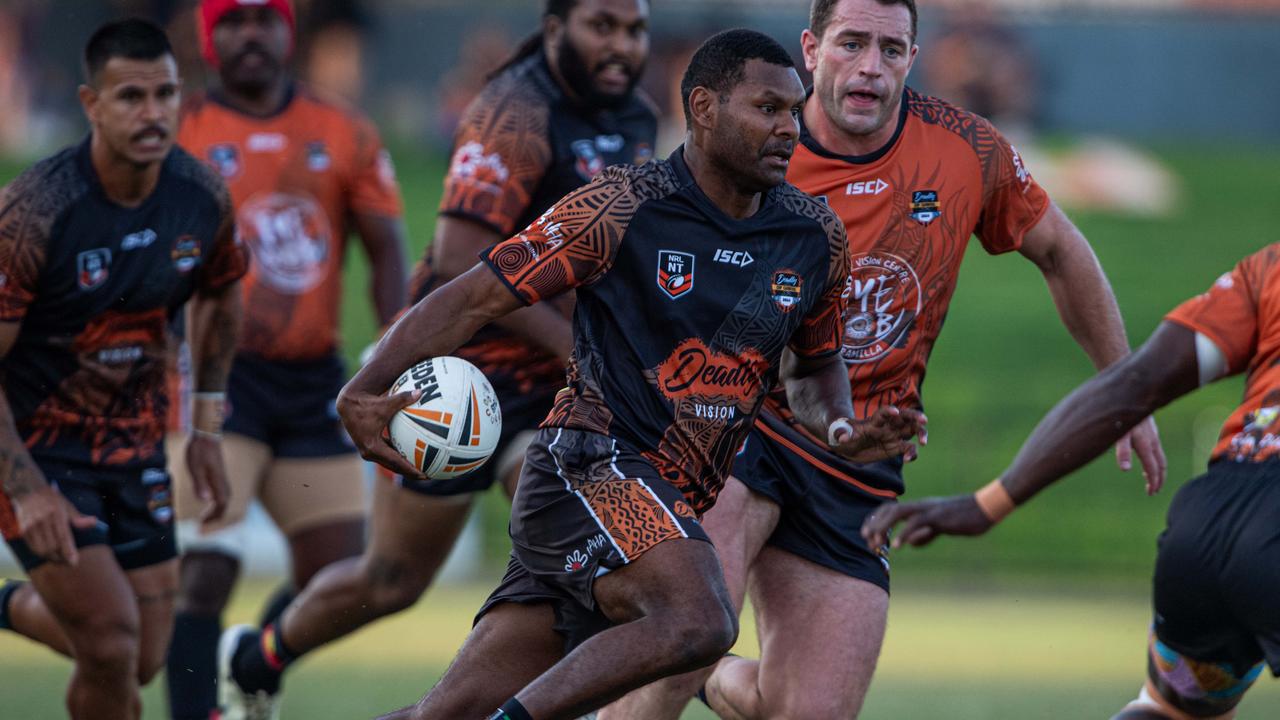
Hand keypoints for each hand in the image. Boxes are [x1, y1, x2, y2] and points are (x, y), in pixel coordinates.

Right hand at [14, 484, 97, 564]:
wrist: (28, 491)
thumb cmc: (52, 499)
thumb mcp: (67, 505)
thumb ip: (79, 518)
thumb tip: (94, 523)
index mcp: (56, 514)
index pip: (63, 537)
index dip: (69, 551)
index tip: (74, 562)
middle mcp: (42, 520)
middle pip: (53, 546)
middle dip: (61, 556)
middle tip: (68, 560)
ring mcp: (31, 526)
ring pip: (42, 550)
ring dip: (51, 556)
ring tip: (59, 557)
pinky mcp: (22, 530)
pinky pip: (33, 548)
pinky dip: (41, 552)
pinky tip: (48, 551)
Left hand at [186, 433, 229, 526]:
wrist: (206, 435)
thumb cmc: (199, 450)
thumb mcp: (195, 467)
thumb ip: (200, 484)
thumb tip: (206, 500)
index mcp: (218, 481)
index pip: (221, 503)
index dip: (214, 516)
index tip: (203, 524)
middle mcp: (222, 481)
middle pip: (224, 503)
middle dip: (215, 516)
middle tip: (201, 524)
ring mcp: (221, 477)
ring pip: (223, 498)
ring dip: (216, 509)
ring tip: (204, 516)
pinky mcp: (218, 474)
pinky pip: (221, 492)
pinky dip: (215, 501)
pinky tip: (207, 501)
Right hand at [337, 384, 423, 477]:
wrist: (348, 405)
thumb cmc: (367, 404)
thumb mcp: (386, 403)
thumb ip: (403, 399)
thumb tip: (420, 392)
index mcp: (373, 446)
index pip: (396, 462)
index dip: (411, 470)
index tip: (424, 475)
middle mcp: (369, 453)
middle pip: (394, 467)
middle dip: (411, 473)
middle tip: (428, 475)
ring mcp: (368, 451)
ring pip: (390, 463)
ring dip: (405, 467)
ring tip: (422, 470)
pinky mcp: (369, 447)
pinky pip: (387, 455)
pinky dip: (399, 458)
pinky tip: (412, 457)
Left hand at [830, 407, 927, 463]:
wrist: (846, 444)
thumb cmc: (841, 433)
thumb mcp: (838, 432)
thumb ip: (841, 432)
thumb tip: (843, 438)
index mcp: (874, 420)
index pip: (883, 413)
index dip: (889, 411)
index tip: (895, 412)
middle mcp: (887, 426)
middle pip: (905, 417)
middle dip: (915, 417)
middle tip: (924, 420)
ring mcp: (893, 436)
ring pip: (912, 430)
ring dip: (921, 433)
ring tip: (923, 443)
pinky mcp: (895, 448)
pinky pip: (908, 449)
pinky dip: (912, 453)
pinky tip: (909, 460)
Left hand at [861, 494, 991, 549]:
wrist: (986, 509)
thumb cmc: (966, 518)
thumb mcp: (942, 528)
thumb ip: (927, 534)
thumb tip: (912, 544)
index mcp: (920, 507)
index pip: (891, 508)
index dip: (876, 519)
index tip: (866, 533)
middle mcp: (921, 505)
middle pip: (889, 509)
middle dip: (875, 524)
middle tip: (867, 540)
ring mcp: (928, 509)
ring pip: (898, 512)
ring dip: (883, 527)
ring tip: (875, 543)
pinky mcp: (938, 517)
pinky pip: (917, 523)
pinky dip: (904, 534)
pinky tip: (897, 546)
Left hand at [1115, 416, 1165, 495]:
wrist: (1130, 390)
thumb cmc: (1121, 411)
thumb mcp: (1118, 432)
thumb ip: (1122, 450)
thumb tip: (1126, 469)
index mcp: (1145, 443)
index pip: (1153, 468)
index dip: (1154, 482)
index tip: (1151, 492)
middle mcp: (1152, 440)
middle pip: (1161, 464)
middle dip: (1158, 479)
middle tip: (1153, 491)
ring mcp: (1152, 434)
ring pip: (1159, 455)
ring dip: (1157, 469)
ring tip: (1150, 480)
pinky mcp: (1150, 429)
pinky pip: (1155, 447)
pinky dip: (1154, 458)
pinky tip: (1146, 459)